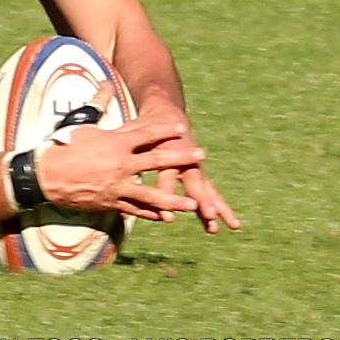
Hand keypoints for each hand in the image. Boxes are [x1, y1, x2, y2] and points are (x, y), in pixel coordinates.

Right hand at [36, 82, 203, 221]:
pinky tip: (165, 216)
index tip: (181, 129)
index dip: (165, 131)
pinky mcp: (111, 202)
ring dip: (174, 199)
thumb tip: (106, 82)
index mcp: (115, 143)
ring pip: (151, 194)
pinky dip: (151, 213)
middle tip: (200, 155)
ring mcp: (117, 186)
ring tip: (192, 204)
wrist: (44, 175)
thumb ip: (98, 103)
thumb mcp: (81, 122)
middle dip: (181, 158)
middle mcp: (120, 165)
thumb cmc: (62, 145)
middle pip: (157, 161)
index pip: (146, 135)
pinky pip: (135, 209)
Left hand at [140, 100, 242, 233]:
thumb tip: (112, 150)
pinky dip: (217, 206)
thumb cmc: (146, 126)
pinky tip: (226, 225)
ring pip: (207, 190)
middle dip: (202, 200)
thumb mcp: (135, 132)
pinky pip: (209, 192)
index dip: (167, 190)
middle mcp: (184, 160)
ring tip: (228, 226)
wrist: (167, 113)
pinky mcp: (198, 174)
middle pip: (194, 182)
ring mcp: (193, 168)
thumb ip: (129, 143)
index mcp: (168, 151)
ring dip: (216, 207)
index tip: (167, 213)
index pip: (167, 174)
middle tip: (209, 215)